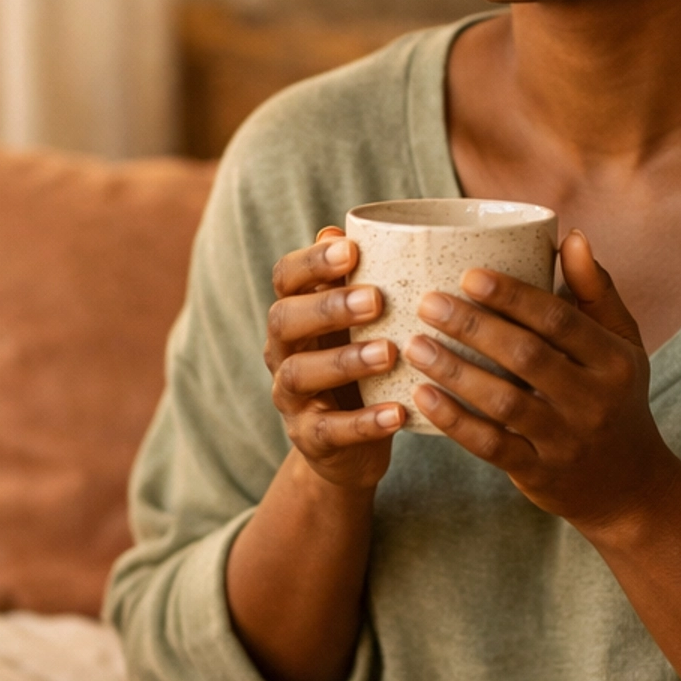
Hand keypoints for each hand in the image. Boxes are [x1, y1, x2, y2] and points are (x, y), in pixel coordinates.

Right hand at [265, 227, 405, 489]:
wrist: (350, 450)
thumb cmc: (362, 370)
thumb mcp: (360, 326)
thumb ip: (355, 283)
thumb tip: (340, 230)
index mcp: (295, 315)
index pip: (285, 279)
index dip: (311, 263)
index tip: (350, 250)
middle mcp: (282, 352)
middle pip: (284, 320)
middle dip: (327, 307)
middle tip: (376, 299)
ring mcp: (290, 398)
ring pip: (299, 373)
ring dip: (344, 361)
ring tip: (389, 353)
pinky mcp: (310, 439)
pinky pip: (329, 431)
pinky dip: (363, 423)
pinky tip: (398, 412)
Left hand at [404, 229, 671, 534]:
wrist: (629, 486)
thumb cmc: (616, 398)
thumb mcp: (622, 345)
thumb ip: (596, 291)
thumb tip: (571, 236)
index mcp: (614, 361)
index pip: (559, 320)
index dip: (513, 296)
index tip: (469, 274)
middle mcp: (594, 401)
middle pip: (527, 357)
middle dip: (474, 327)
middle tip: (428, 303)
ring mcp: (566, 441)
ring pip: (504, 403)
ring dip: (456, 372)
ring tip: (414, 344)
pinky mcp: (539, 473)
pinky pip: (491, 446)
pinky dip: (454, 421)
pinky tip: (422, 397)